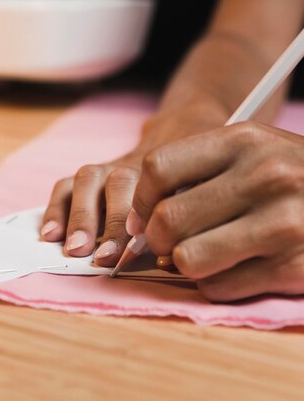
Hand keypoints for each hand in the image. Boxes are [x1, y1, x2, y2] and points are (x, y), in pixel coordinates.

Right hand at [41, 98, 228, 266]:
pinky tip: (50, 234)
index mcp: (168, 170)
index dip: (142, 218)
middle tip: (102, 256)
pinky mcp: (91, 174)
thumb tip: (178, 248)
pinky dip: (56, 208)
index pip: (153, 190)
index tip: (136, 246)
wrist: (182, 130)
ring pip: (89, 179)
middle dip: (109, 221)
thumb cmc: (195, 174)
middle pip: (119, 183)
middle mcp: (135, 166)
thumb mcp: (205, 186)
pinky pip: (67, 185)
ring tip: (73, 247)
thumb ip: (191, 211)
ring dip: (80, 215)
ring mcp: (110, 167)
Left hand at [127, 122, 303, 300]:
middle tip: (165, 242)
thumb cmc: (291, 174)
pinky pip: (219, 287)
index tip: (144, 212)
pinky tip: (233, 267)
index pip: (160, 167)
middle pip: (168, 219)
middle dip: (156, 239)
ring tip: (200, 253)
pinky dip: (215, 283)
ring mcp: (282, 224)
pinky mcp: (294, 267)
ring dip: (185, 263)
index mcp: (244, 140)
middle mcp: (264, 177)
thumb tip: (140, 218)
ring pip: (188, 259)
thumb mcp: (252, 150)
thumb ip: (197, 171)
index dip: (141, 196)